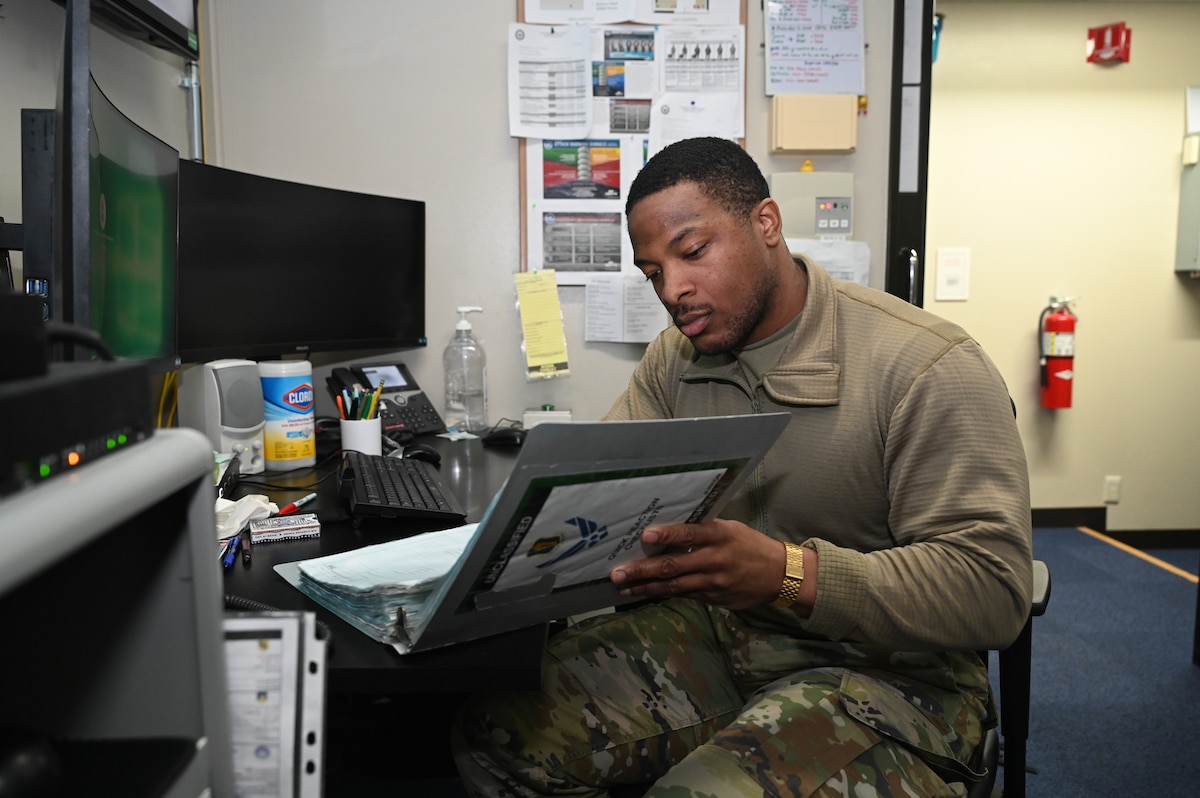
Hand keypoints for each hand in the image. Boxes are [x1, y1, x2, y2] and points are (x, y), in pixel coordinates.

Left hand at [610, 518, 787, 609]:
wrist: (780, 575)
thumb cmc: (750, 545)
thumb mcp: (730, 529)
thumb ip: (703, 529)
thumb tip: (669, 527)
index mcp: (719, 535)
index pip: (689, 534)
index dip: (667, 536)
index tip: (645, 536)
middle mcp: (714, 559)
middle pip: (673, 566)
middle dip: (642, 570)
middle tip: (618, 573)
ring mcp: (713, 582)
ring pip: (674, 586)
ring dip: (645, 587)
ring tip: (623, 588)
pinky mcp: (713, 598)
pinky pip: (684, 595)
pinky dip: (662, 594)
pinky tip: (644, 593)